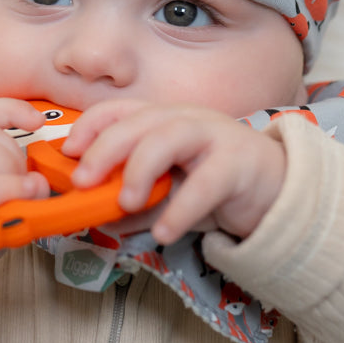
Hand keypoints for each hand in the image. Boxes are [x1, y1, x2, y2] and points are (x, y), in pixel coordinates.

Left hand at [61, 100, 286, 244]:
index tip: (67, 153)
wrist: (277, 192)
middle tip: (82, 184)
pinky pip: (206, 183)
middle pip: (138, 122)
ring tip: (125, 204)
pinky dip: (180, 209)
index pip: (119, 110)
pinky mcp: (239, 163)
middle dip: (104, 149)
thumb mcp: (167, 196)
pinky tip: (163, 232)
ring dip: (139, 170)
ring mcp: (214, 136)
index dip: (89, 126)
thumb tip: (93, 218)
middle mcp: (185, 119)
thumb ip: (134, 203)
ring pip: (169, 138)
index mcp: (163, 119)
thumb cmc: (215, 187)